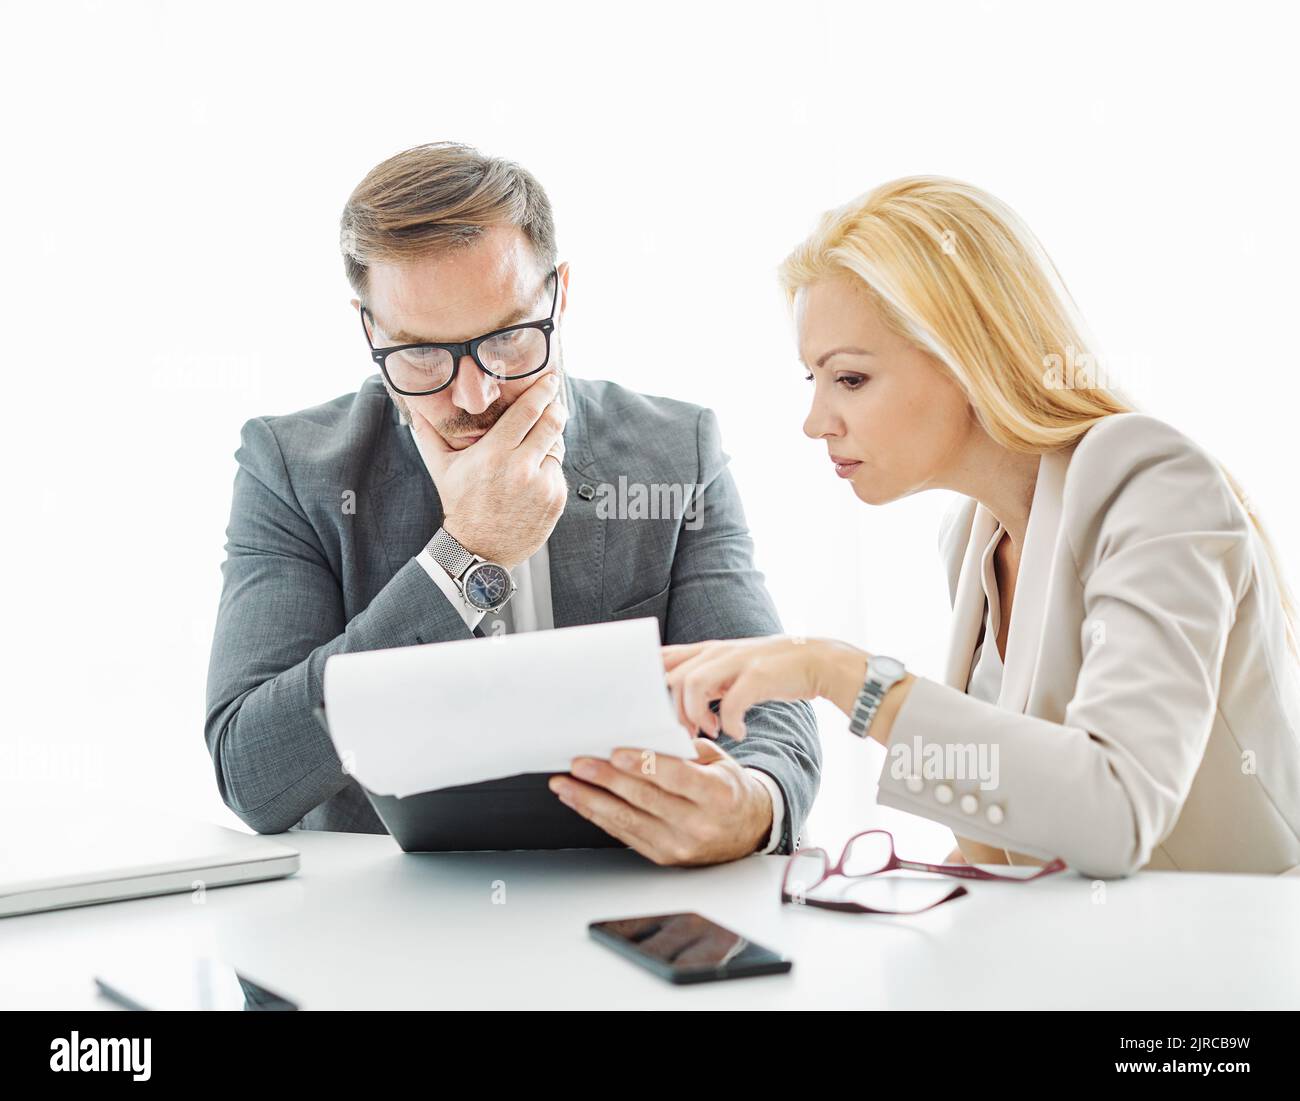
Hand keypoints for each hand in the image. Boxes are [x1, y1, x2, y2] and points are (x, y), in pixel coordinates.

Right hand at [409, 370, 567, 567]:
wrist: (479, 549)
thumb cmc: (460, 505)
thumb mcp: (442, 469)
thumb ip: (430, 434)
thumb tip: (415, 407)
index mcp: (495, 453)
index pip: (528, 411)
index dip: (542, 391)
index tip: (549, 379)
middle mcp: (521, 467)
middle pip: (551, 423)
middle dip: (555, 408)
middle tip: (554, 402)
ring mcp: (541, 484)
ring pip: (557, 447)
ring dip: (549, 442)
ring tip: (534, 447)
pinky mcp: (554, 499)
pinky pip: (558, 471)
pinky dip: (549, 469)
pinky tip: (533, 477)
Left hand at [548, 739, 773, 865]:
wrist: (747, 829)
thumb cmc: (728, 788)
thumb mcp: (719, 760)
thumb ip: (685, 749)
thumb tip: (644, 735)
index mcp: (718, 795)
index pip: (676, 777)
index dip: (643, 764)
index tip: (615, 753)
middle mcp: (699, 824)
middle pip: (645, 799)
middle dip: (606, 780)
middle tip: (579, 764)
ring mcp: (679, 845)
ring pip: (628, 820)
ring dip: (591, 801)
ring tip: (566, 785)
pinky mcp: (664, 857)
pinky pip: (625, 835)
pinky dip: (599, 816)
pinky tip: (582, 802)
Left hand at [662, 635, 866, 740]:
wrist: (814, 659)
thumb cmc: (766, 671)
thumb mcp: (727, 669)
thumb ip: (701, 679)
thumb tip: (670, 706)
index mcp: (705, 651)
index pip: (660, 658)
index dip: (645, 684)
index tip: (648, 713)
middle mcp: (715, 652)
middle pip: (670, 678)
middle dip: (670, 712)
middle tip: (685, 734)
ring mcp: (736, 661)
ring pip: (692, 686)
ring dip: (694, 716)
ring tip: (709, 732)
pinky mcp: (757, 675)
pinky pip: (730, 702)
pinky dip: (729, 723)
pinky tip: (739, 733)